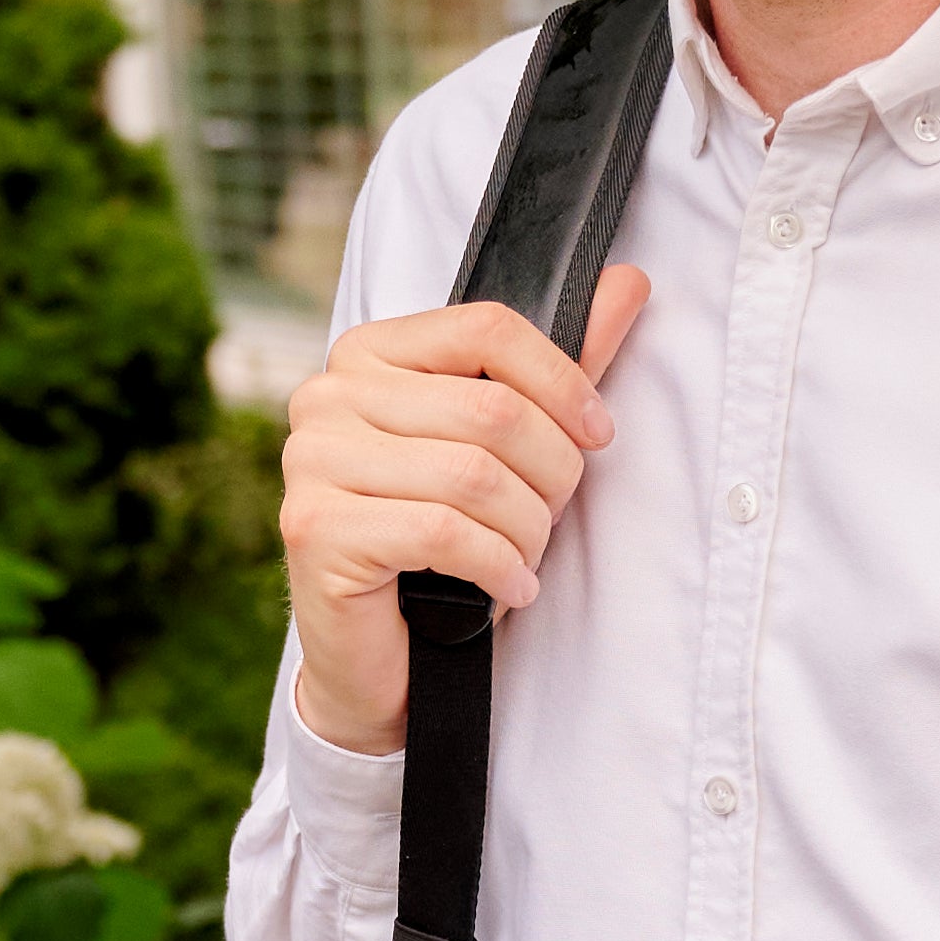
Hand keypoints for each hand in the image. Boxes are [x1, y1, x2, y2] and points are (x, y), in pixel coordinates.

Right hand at [274, 269, 654, 756]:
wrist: (381, 659)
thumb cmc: (444, 544)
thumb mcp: (509, 447)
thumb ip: (560, 365)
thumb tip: (630, 281)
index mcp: (368, 354)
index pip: (488, 327)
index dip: (563, 382)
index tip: (598, 435)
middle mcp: (326, 396)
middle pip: (490, 409)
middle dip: (550, 475)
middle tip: (552, 520)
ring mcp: (310, 461)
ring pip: (473, 475)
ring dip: (526, 531)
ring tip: (526, 558)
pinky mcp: (314, 528)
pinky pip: (442, 532)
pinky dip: (498, 568)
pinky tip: (509, 589)